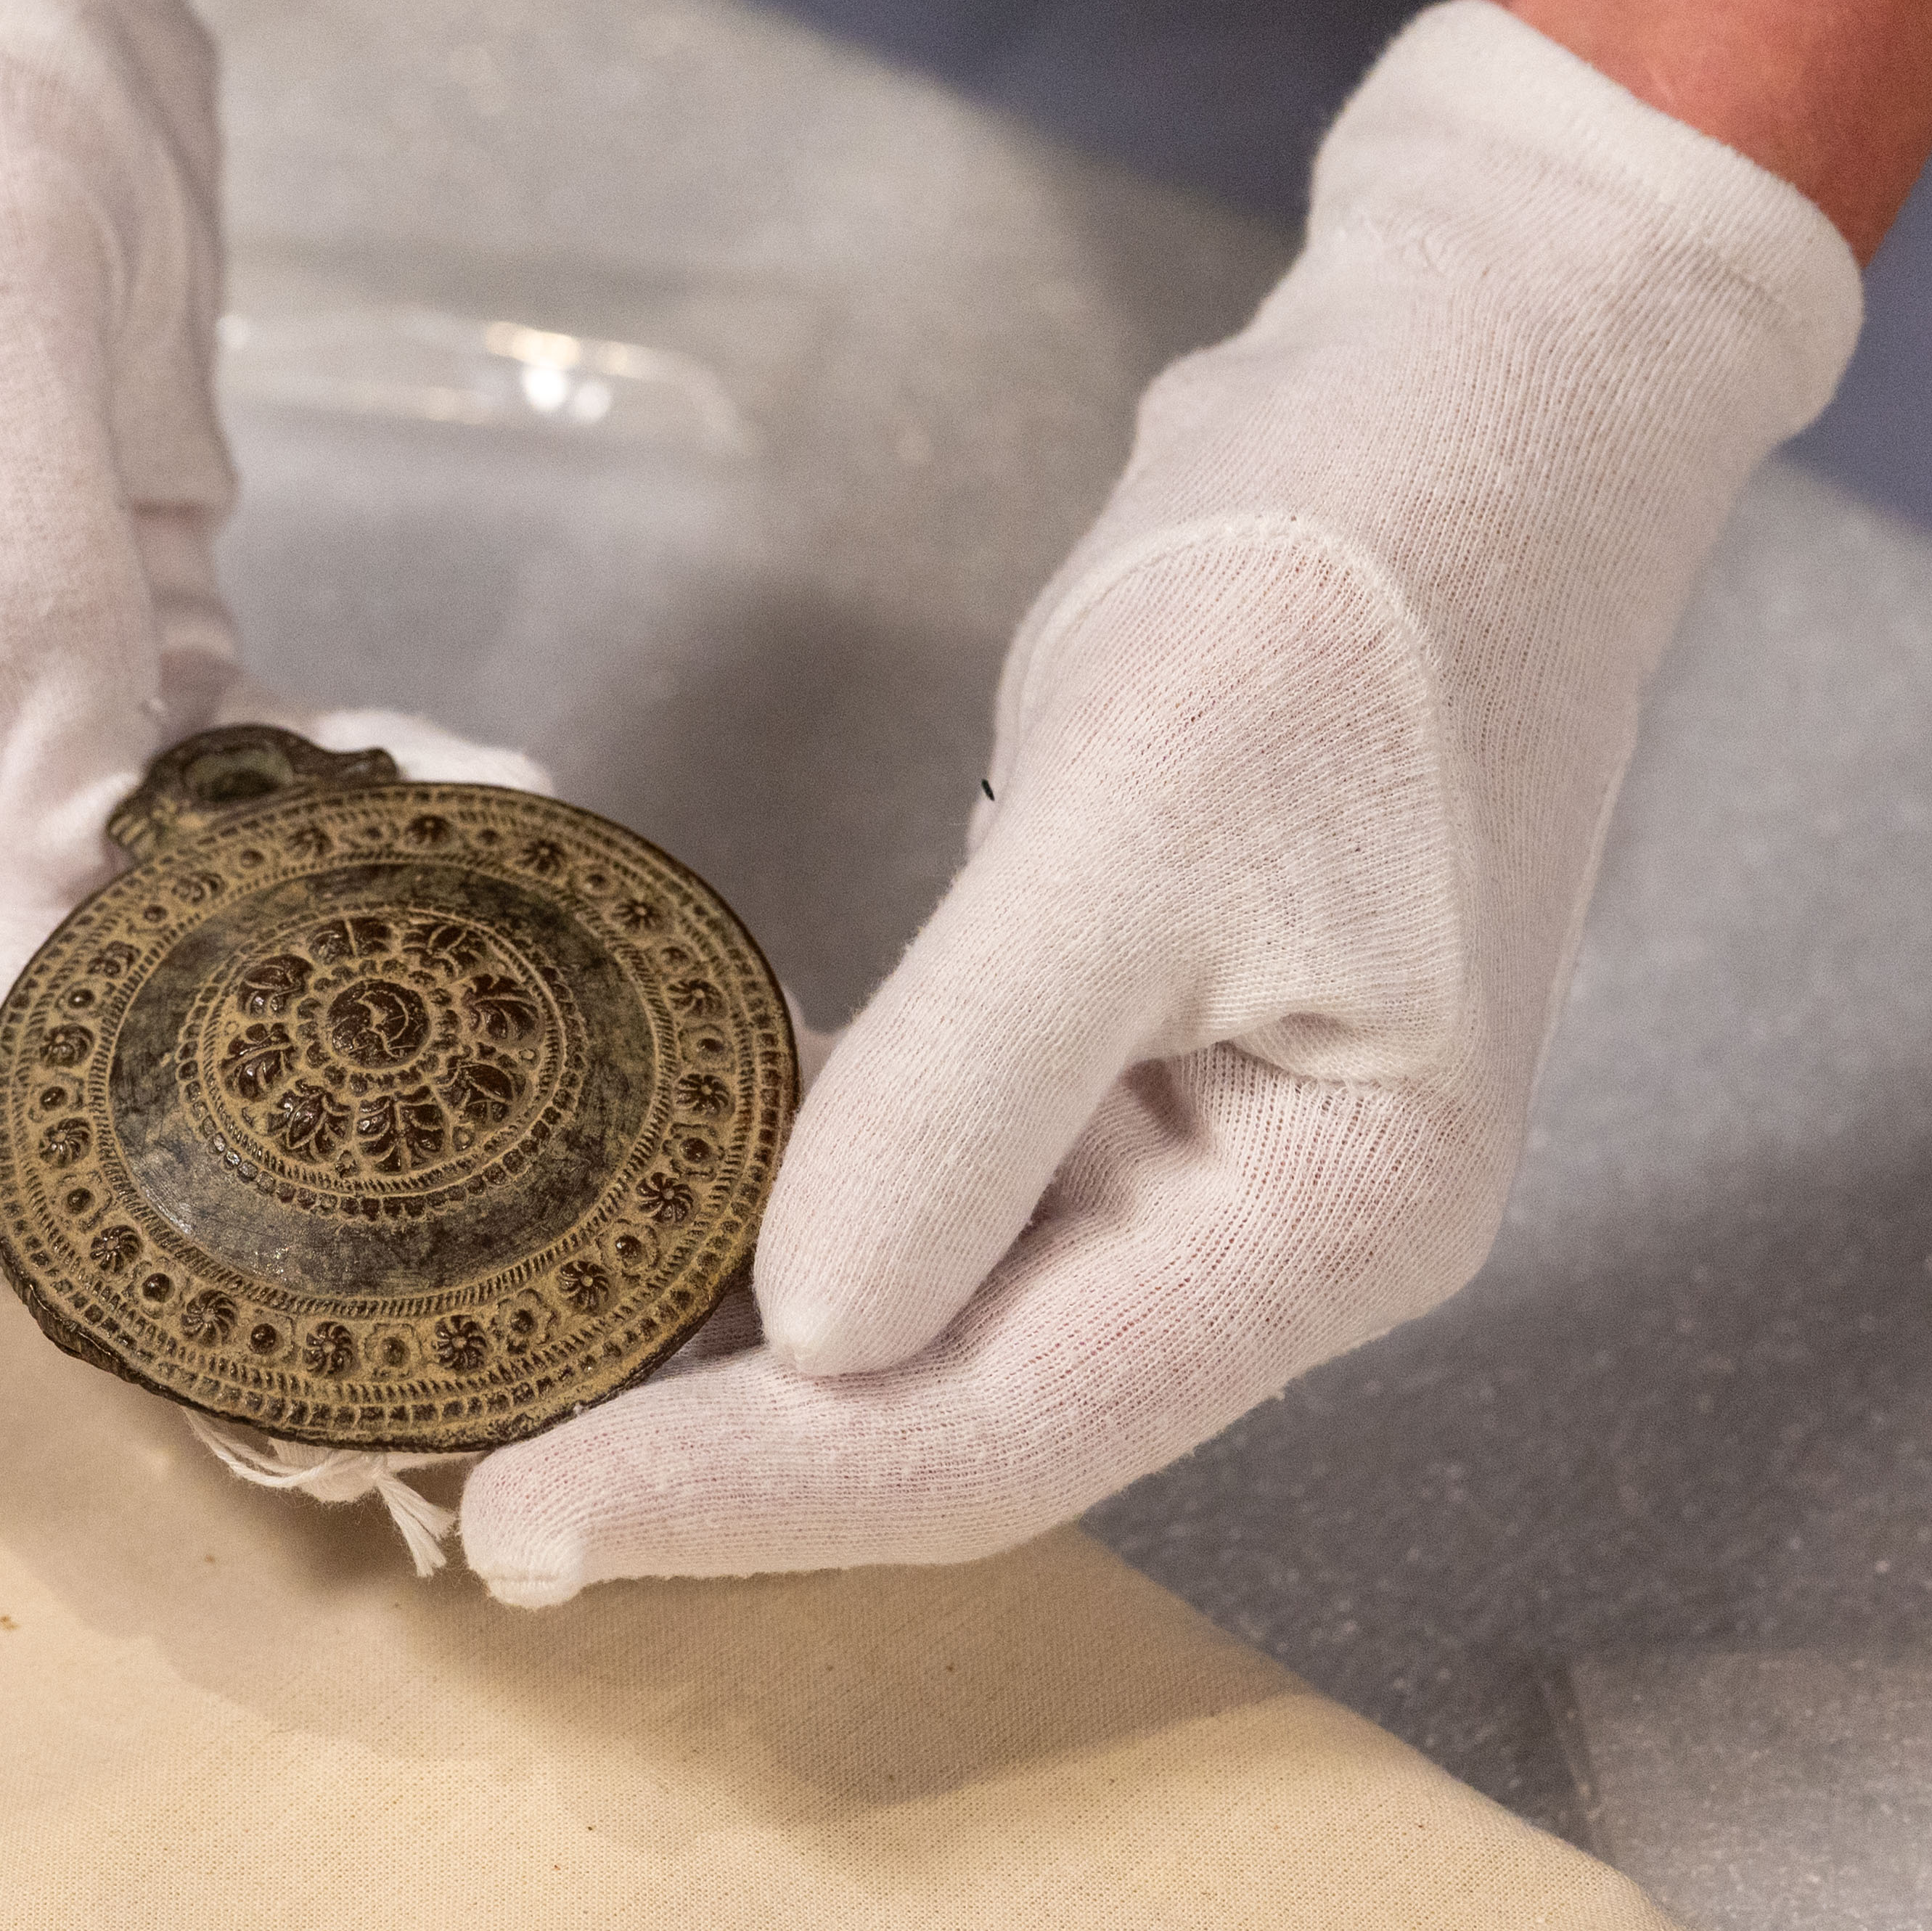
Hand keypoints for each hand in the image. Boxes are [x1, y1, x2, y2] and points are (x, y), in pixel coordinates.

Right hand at [0, 0, 533, 1282]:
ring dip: (184, 1029)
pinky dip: (279, 861)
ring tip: (340, 1167)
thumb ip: (15, 595)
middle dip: (49, 1122)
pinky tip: (426, 895)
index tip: (2, 1242)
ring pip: (38, 917)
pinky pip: (162, 808)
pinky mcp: (59, 658)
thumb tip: (85, 851)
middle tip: (208, 1291)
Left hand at [461, 1, 1860, 1603]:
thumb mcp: (1138, 818)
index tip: (521, 1521)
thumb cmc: (1340, 591)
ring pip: (940, 1323)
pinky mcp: (1122, 1058)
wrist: (1460, 409)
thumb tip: (801, 1326)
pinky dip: (789, 1218)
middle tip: (471, 1480)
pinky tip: (644, 1226)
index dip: (752, 1498)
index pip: (1004, 1435)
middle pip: (965, 1414)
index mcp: (1332, 1216)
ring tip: (521, 1384)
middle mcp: (1269, 1229)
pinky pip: (939, 1194)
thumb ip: (971, 1084)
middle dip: (723, 1460)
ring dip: (738, 1364)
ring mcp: (1196, 1146)